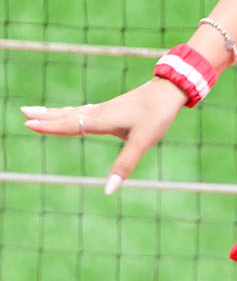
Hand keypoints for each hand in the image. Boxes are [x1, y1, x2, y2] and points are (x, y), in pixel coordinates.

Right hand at [21, 76, 187, 194]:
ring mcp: (106, 109)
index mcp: (102, 120)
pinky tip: (73, 113)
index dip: (49, 126)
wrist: (169, 91)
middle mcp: (100, 112)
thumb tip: (108, 190)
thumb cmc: (156, 115)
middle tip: (23, 112)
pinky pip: (85, 110)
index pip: (70, 124)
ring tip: (38, 111)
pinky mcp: (113, 107)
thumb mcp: (142, 143)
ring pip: (74, 111)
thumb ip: (124, 166)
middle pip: (66, 115)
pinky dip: (71, 111)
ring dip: (55, 112)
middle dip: (45, 116)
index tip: (28, 123)